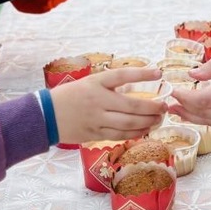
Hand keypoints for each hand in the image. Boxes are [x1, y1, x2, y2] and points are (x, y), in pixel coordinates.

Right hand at [51, 67, 166, 143]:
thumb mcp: (89, 83)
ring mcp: (97, 119)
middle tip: (164, 106)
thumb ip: (110, 85)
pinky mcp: (95, 134)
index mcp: (96, 83)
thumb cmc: (70, 96)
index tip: (159, 73)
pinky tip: (144, 129)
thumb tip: (137, 84)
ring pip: (128, 124)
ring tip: (158, 119)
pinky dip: (135, 133)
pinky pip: (120, 135)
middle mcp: (98, 100)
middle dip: (152, 107)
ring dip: (147, 122)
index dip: (142, 74)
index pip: (123, 76)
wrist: (46, 115)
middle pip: (132, 106)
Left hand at [167, 47, 210, 126]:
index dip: (185, 98)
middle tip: (169, 103)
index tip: (173, 91)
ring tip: (177, 111)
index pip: (204, 99)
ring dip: (192, 117)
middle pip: (205, 113)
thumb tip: (191, 75)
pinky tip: (195, 115)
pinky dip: (205, 120)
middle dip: (185, 109)